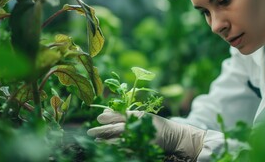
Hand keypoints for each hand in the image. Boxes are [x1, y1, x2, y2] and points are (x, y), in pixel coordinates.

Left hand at [87, 109, 205, 160]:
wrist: (174, 137)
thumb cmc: (156, 124)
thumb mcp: (141, 116)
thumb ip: (124, 114)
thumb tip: (105, 113)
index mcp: (138, 116)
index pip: (120, 116)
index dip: (108, 117)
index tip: (98, 118)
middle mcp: (139, 127)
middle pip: (117, 129)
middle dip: (101, 131)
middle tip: (89, 132)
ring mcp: (141, 139)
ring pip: (119, 141)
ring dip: (106, 142)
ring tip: (97, 142)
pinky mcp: (142, 149)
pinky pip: (127, 151)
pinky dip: (118, 150)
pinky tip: (110, 150)